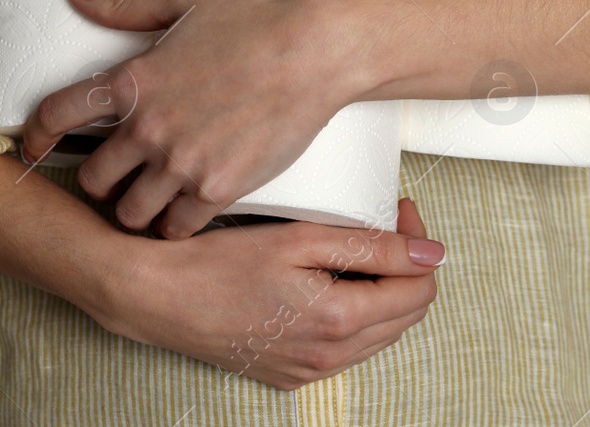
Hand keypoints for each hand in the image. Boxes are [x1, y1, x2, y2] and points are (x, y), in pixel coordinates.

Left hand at [20, 0, 364, 237]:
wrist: (316, 52)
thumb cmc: (254, 21)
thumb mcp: (184, 3)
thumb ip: (123, 7)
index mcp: (131, 80)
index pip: (56, 115)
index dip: (36, 137)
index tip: (34, 151)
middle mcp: (147, 127)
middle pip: (93, 180)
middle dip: (104, 180)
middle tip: (124, 176)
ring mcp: (180, 163)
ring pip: (130, 213)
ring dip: (139, 209)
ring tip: (156, 198)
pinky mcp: (216, 190)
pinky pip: (175, 228)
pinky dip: (177, 224)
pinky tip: (188, 210)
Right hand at [94, 198, 443, 389]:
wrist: (158, 298)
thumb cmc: (218, 263)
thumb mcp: (299, 239)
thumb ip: (371, 246)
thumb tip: (431, 253)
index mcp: (340, 320)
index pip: (419, 289)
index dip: (419, 245)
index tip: (398, 213)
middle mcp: (330, 356)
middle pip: (405, 315)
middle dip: (406, 267)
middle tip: (383, 225)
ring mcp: (309, 371)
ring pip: (379, 333)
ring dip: (381, 290)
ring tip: (354, 250)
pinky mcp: (289, 375)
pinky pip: (345, 348)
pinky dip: (352, 314)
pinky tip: (326, 282)